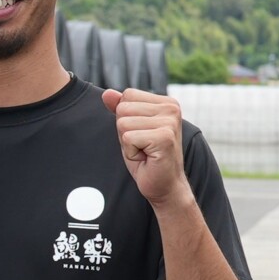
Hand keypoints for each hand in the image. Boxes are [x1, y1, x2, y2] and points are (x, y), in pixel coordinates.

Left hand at [104, 88, 187, 208]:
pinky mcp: (164, 137)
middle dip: (125, 131)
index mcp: (167, 102)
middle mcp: (172, 108)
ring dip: (128, 143)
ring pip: (123, 123)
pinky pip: (128, 138)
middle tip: (142, 146)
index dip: (126, 118)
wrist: (165, 186)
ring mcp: (170, 122)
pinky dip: (131, 152)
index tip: (142, 135)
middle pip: (123, 108)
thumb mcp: (130, 129)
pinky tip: (146, 158)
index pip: (127, 95)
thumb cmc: (147, 158)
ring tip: (145, 151)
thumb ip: (120, 108)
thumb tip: (107, 93)